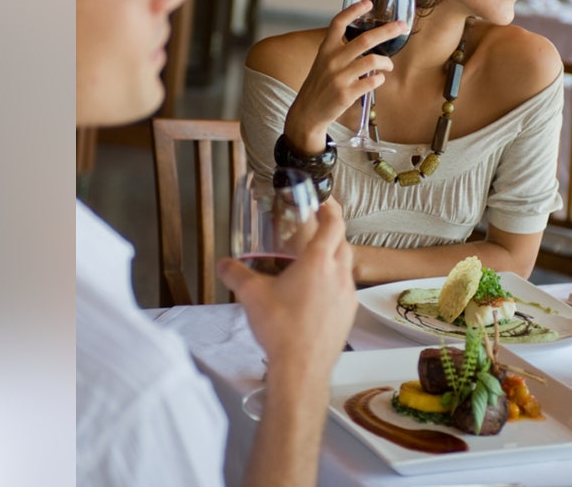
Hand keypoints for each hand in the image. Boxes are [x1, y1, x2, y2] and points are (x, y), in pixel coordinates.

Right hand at [217, 199, 356, 376]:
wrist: (301, 369)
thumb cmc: (281, 328)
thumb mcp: (251, 295)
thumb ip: (235, 274)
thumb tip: (223, 264)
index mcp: (319, 262)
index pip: (334, 224)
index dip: (331, 209)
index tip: (325, 202)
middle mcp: (339, 275)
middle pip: (343, 243)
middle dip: (331, 233)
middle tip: (315, 231)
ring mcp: (348, 297)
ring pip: (346, 268)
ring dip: (333, 260)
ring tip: (312, 265)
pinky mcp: (348, 316)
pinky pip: (345, 291)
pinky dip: (334, 285)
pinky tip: (315, 296)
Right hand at [283, 0, 405, 153]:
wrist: (307, 112)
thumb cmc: (319, 85)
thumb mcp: (323, 62)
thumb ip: (339, 50)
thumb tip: (365, 40)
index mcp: (326, 49)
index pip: (338, 23)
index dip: (354, 11)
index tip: (368, 3)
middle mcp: (332, 60)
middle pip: (366, 39)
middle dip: (388, 30)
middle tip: (402, 26)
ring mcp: (339, 77)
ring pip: (373, 61)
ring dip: (386, 62)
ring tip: (388, 65)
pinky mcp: (346, 94)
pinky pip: (372, 81)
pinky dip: (379, 79)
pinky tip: (378, 79)